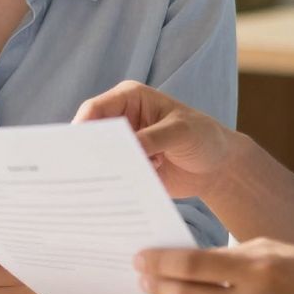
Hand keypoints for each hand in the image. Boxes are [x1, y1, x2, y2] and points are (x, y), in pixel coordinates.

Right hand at [74, 80, 236, 200]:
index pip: (95, 109)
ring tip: (105, 188)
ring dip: (100, 172)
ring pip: (98, 159)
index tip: (74, 150)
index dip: (81, 128)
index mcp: (129, 98)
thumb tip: (121, 151)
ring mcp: (123, 147)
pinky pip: (111, 179)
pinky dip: (113, 186)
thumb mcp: (180, 132)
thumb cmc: (203, 137)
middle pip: (91, 135)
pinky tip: (121, 195)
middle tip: (80, 173)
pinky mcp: (128, 169)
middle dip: (86, 153)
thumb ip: (151, 138)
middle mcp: (121, 120)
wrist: (219, 167)